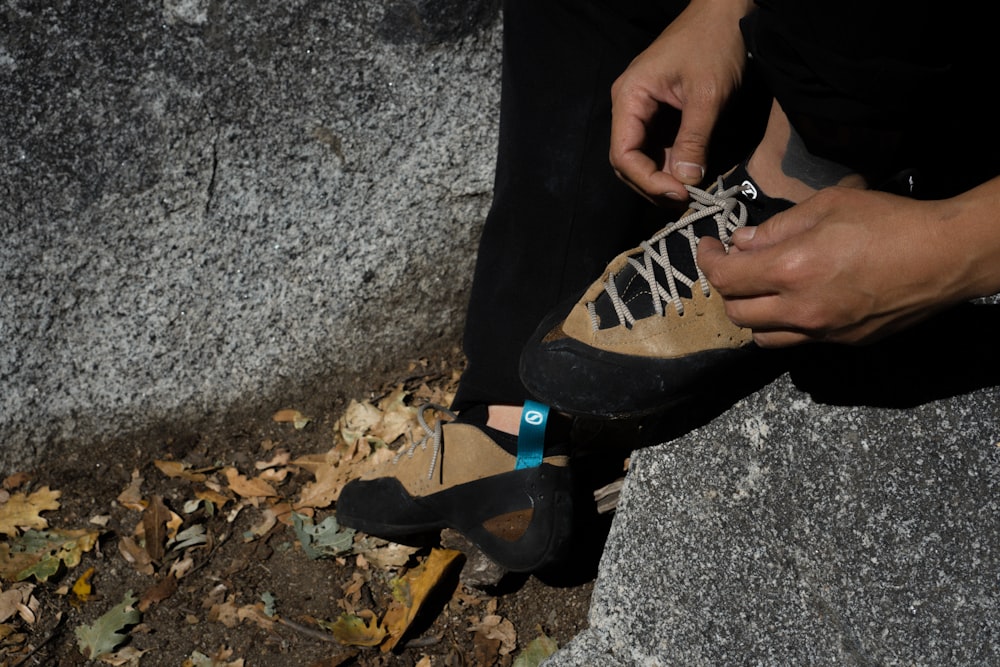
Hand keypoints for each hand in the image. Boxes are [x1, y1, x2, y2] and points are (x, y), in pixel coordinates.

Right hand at [609, 0, 752, 201]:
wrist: (724, 11)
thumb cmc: (713, 43)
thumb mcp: (707, 95)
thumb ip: (694, 140)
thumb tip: (685, 182)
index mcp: (629, 98)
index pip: (623, 155)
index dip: (647, 181)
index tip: (679, 194)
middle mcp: (628, 106)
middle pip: (628, 162)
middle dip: (653, 185)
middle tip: (685, 200)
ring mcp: (642, 111)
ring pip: (642, 159)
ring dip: (662, 179)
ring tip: (689, 192)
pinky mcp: (659, 114)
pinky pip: (657, 148)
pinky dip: (671, 166)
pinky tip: (690, 176)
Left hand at [698, 186, 981, 346]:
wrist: (945, 256)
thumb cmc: (889, 222)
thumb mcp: (826, 206)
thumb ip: (776, 228)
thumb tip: (741, 242)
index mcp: (791, 271)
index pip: (725, 278)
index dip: (708, 261)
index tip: (708, 247)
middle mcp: (801, 309)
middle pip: (736, 313)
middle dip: (726, 289)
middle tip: (733, 266)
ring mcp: (822, 332)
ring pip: (762, 337)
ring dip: (752, 315)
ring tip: (761, 289)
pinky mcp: (844, 342)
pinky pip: (797, 341)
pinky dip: (784, 325)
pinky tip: (795, 302)